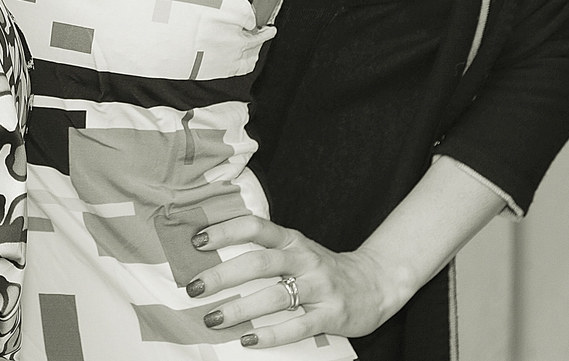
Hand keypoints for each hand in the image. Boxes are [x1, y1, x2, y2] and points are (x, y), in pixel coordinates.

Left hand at [184, 215, 407, 347]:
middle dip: (222, 275)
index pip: (256, 227)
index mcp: (292, 240)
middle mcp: (305, 259)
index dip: (225, 230)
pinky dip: (271, 335)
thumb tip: (214, 258)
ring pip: (275, 297)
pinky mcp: (331, 315)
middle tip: (193, 288)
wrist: (375, 283)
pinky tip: (248, 341)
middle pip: (259, 263)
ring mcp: (320, 287)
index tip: (197, 241)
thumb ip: (266, 251)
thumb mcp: (297, 250)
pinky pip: (298, 327)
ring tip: (213, 319)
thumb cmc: (322, 268)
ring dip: (240, 309)